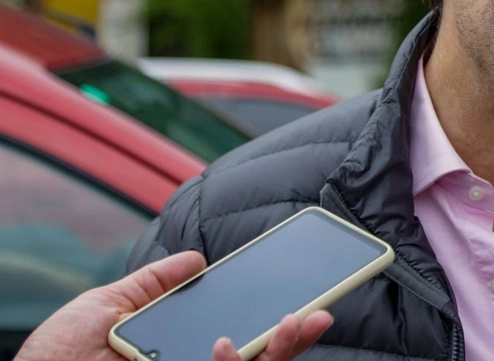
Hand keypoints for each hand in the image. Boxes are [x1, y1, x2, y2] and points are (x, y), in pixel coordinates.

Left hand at [15, 251, 332, 360]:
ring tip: (292, 322)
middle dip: (295, 338)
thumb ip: (154, 284)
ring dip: (279, 350)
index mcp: (180, 352)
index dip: (274, 321)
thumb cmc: (55, 358)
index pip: (240, 339)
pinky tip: (224, 346)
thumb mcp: (105, 307)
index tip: (302, 294)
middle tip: (320, 312)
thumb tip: (196, 260)